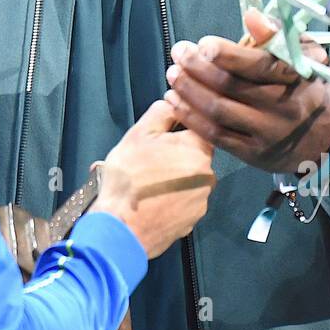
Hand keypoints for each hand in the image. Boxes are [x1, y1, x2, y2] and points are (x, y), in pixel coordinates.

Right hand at [94, 99, 214, 258]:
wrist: (121, 228)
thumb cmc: (129, 179)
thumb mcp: (139, 134)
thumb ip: (162, 112)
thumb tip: (174, 101)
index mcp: (198, 151)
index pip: (199, 129)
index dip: (179, 128)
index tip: (163, 134)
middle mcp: (207, 176)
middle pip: (194, 156)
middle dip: (174, 155)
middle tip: (149, 160)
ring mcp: (201, 201)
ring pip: (189, 180)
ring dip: (173, 178)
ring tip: (147, 182)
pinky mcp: (192, 221)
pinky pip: (184, 201)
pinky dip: (171, 199)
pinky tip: (151, 199)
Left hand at [163, 8, 329, 173]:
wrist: (327, 134)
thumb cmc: (307, 84)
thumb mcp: (304, 53)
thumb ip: (277, 34)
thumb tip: (252, 16)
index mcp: (295, 78)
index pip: (258, 65)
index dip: (227, 54)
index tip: (204, 44)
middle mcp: (282, 107)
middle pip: (230, 87)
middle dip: (197, 68)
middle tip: (179, 52)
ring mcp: (266, 133)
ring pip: (218, 111)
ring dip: (189, 91)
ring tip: (173, 74)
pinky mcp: (253, 154)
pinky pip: (215, 135)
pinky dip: (190, 117)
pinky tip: (174, 101)